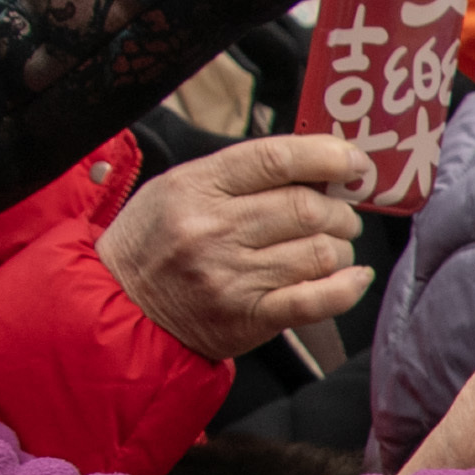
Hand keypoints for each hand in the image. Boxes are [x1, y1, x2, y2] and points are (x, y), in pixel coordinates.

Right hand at [99, 135, 375, 358]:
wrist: (120, 307)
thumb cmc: (157, 241)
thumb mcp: (181, 188)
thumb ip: (242, 175)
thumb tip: (318, 167)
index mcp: (197, 186)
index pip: (277, 159)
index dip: (329, 156)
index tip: (355, 163)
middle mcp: (213, 229)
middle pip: (307, 208)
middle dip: (339, 211)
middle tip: (341, 215)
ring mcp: (231, 276)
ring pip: (319, 252)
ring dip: (340, 249)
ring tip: (331, 248)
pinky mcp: (248, 318)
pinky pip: (316, 300)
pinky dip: (347, 287)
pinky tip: (353, 277)